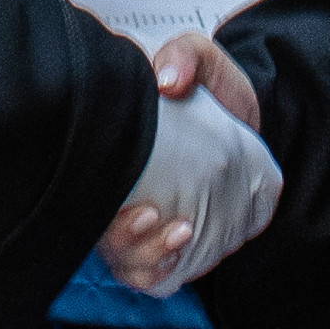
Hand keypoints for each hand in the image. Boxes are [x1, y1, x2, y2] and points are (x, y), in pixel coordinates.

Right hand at [98, 43, 281, 294]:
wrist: (250, 118)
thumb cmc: (212, 90)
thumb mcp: (199, 60)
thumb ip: (184, 56)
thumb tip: (166, 79)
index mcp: (112, 152)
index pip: (80, 178)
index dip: (84, 192)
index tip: (122, 189)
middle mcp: (116, 191)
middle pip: (96, 228)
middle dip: (120, 236)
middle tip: (148, 215)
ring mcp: (138, 221)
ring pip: (121, 256)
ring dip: (144, 253)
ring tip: (180, 230)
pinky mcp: (166, 243)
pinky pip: (149, 272)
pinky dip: (158, 268)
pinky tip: (181, 247)